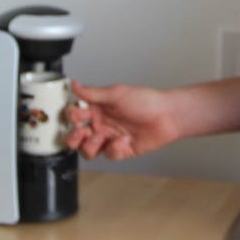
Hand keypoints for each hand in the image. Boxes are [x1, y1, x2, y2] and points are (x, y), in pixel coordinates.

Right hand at [64, 80, 178, 159]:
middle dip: (73, 137)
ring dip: (90, 145)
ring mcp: (110, 138)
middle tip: (81, 131)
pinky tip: (125, 139)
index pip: (75, 115)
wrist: (167, 116)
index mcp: (98, 109)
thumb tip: (75, 85)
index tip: (77, 114)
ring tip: (101, 137)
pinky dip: (115, 148)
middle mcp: (102, 124)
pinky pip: (109, 154)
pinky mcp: (120, 150)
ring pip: (88, 150)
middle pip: (76, 137)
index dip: (72, 116)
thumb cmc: (146, 101)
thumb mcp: (116, 94)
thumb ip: (93, 93)